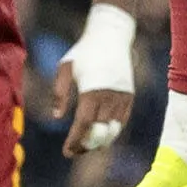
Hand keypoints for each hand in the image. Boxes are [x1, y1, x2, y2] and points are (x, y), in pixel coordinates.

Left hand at [54, 1, 137, 155]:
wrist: (111, 35)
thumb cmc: (84, 52)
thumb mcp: (65, 68)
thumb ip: (60, 94)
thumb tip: (57, 117)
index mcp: (91, 91)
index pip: (84, 125)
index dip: (75, 141)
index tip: (67, 151)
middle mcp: (109, 97)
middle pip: (99, 132)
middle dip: (86, 146)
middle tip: (75, 152)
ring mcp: (121, 97)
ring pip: (113, 130)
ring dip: (100, 142)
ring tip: (88, 146)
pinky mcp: (129, 95)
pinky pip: (122, 121)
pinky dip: (112, 132)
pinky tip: (102, 135)